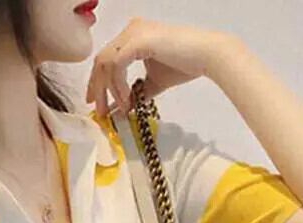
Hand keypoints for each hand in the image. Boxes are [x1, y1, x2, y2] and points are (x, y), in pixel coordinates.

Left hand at [85, 17, 237, 116]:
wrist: (206, 56)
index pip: (106, 59)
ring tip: (119, 109)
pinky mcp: (138, 40)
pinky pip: (117, 66)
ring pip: (105, 63)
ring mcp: (133, 33)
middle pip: (101, 60)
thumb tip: (122, 110)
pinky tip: (126, 99)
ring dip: (108, 90)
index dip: (97, 82)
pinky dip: (118, 85)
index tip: (96, 103)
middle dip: (97, 88)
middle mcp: (130, 30)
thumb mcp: (153, 83)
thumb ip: (136, 94)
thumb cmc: (185, 65)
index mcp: (132, 36)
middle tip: (100, 111)